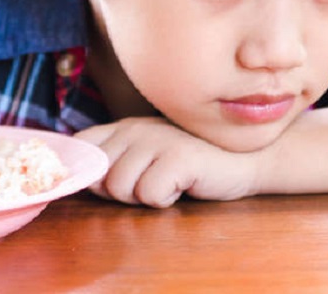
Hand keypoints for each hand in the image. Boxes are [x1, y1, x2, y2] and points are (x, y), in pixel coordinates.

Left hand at [76, 117, 264, 207]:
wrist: (246, 159)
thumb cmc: (194, 163)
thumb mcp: (150, 156)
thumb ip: (117, 162)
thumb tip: (84, 179)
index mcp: (125, 126)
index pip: (81, 144)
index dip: (84, 169)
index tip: (104, 182)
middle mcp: (136, 128)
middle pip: (99, 176)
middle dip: (121, 192)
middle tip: (152, 182)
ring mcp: (157, 139)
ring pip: (121, 187)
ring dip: (144, 196)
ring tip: (169, 182)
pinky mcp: (178, 156)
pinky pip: (150, 194)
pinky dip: (165, 199)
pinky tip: (183, 185)